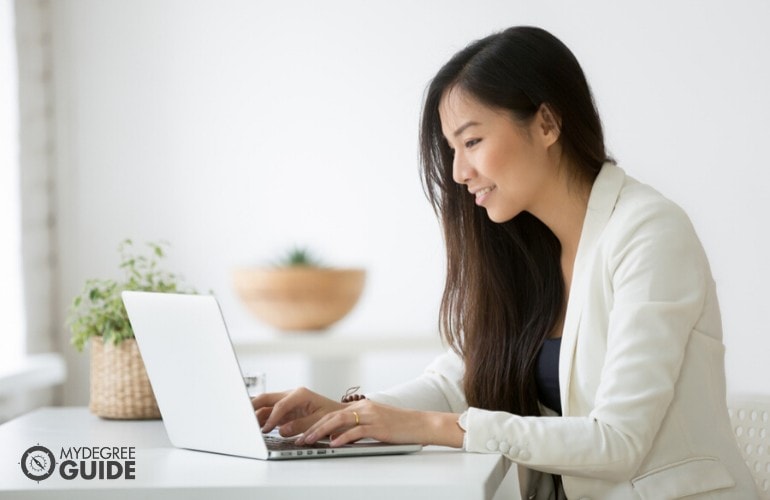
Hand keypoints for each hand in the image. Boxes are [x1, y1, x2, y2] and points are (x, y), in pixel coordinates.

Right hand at [251, 387, 344, 436]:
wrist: (339, 414)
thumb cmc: (332, 414)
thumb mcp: (319, 420)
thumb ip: (301, 425)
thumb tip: (282, 430)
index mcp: (300, 394)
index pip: (280, 405)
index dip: (271, 418)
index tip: (265, 429)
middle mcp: (291, 395)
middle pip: (267, 398)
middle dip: (253, 406)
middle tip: (241, 416)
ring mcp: (287, 402)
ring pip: (265, 405)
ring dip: (255, 414)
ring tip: (246, 425)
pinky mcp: (285, 410)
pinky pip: (269, 413)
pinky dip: (261, 419)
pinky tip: (255, 427)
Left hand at [296, 399, 463, 447]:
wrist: (422, 424)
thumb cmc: (400, 426)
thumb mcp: (376, 423)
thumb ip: (358, 427)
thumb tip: (338, 438)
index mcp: (362, 406)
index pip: (332, 413)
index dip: (314, 423)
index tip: (301, 433)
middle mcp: (364, 407)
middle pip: (331, 416)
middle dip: (311, 427)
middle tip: (298, 438)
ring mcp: (371, 416)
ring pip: (339, 421)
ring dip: (320, 432)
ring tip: (309, 440)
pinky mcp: (378, 426)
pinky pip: (356, 431)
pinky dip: (342, 438)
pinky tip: (333, 444)